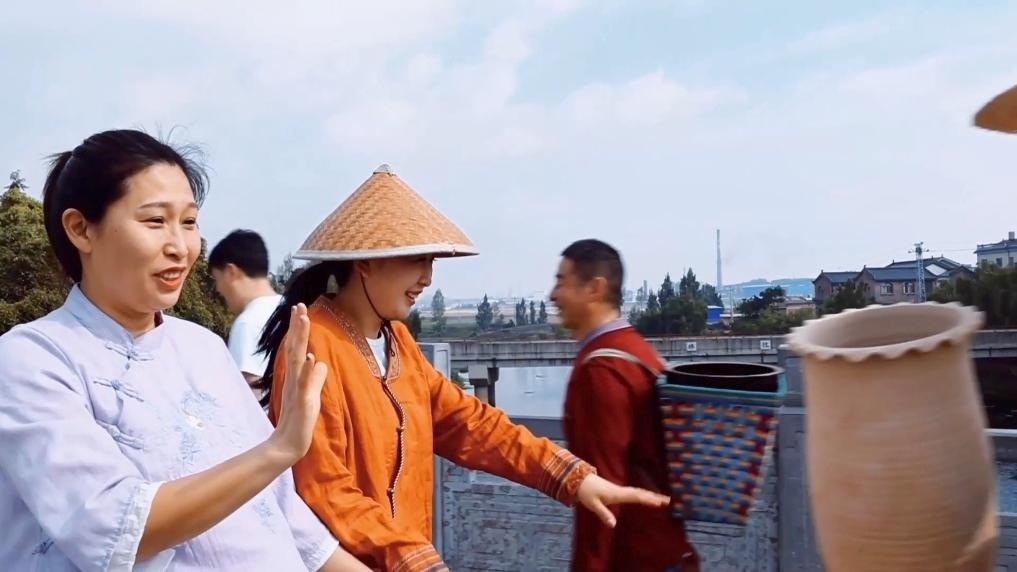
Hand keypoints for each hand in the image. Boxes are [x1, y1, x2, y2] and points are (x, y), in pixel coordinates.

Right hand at [269, 304, 328, 463]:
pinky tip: (310, 356)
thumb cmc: (299, 421)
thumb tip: (320, 363)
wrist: (289, 444)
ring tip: (303, 320)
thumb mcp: (312, 395)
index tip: (300, 309)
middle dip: (298, 326)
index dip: (299, 329)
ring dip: (301, 339)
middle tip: (299, 306)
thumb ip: (315, 379)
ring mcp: (298, 389)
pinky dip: (307, 370)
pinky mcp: (303, 401)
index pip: (297, 348)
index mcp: (297, 376)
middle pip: (295, 347)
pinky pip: (305, 383)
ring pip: (298, 359)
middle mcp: (294, 378)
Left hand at [575, 474, 670, 527]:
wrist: (578, 479)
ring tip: (662, 499)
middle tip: (669, 501)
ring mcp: (619, 490)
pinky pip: (633, 493)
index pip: (636, 497)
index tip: (660, 502)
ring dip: (650, 495)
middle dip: (654, 497)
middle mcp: (620, 491)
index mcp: (617, 494)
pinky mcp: (617, 491)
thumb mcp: (593, 504)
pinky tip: (646, 497)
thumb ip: (603, 514)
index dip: (648, 499)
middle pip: (640, 493)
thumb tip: (614, 525)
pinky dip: (642, 494)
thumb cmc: (586, 492)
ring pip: (638, 492)